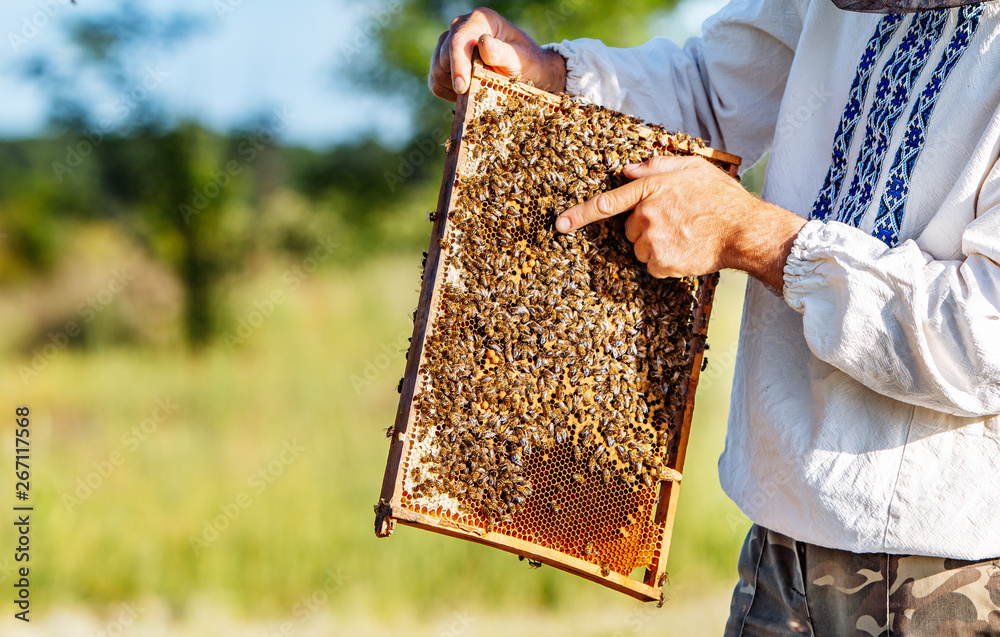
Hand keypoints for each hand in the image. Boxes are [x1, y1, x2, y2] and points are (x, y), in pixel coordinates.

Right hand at [429, 7, 566, 101]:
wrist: (525, 70)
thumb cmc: (526, 62)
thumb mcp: (519, 58)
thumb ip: (502, 52)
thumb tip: (483, 41)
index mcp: (481, 20)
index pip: (459, 40)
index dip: (457, 65)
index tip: (462, 88)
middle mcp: (461, 26)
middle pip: (444, 56)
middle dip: (458, 79)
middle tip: (479, 92)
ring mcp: (450, 42)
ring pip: (436, 69)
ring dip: (452, 87)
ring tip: (474, 93)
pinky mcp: (444, 60)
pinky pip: (434, 80)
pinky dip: (445, 92)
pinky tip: (464, 96)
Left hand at [555, 156, 806, 290]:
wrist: (744, 230)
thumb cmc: (721, 198)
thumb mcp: (692, 168)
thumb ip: (657, 166)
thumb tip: (628, 170)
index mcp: (651, 188)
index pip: (607, 202)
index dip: (580, 214)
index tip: (560, 224)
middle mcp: (647, 213)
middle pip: (629, 228)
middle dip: (646, 227)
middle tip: (677, 222)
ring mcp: (652, 240)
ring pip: (640, 248)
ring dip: (656, 245)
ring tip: (684, 235)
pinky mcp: (661, 262)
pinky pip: (652, 265)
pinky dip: (666, 262)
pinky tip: (686, 249)